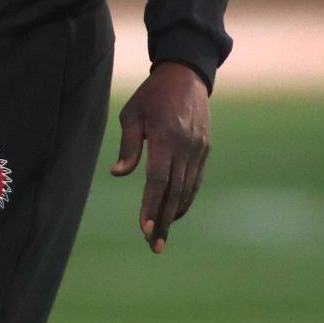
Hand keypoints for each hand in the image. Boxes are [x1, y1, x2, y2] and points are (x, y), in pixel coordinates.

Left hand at [110, 62, 209, 253]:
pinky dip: (185, 198)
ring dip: (175, 214)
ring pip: (187, 190)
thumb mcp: (132, 114)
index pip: (158, 180)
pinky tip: (175, 212)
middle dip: (163, 220)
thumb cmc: (152, 95)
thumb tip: (119, 174)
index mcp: (167, 138)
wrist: (186, 75)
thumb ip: (128, 146)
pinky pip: (195, 180)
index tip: (145, 228)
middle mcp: (186, 147)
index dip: (151, 206)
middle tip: (154, 246)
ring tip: (161, 235)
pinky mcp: (204, 150)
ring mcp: (198, 150)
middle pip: (174, 192)